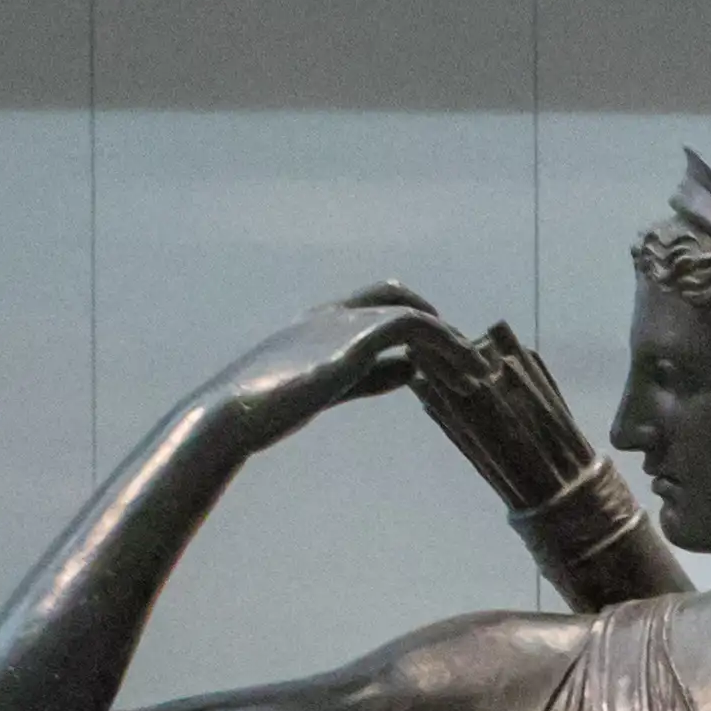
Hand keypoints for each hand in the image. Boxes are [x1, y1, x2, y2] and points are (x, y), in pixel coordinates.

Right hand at [205, 289, 450, 442]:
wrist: (234, 413)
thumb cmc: (265, 411)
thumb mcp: (328, 389)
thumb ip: (369, 376)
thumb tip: (410, 368)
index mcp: (317, 323)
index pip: (375, 310)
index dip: (412, 329)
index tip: (439, 361)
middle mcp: (331, 314)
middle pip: (395, 297)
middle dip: (434, 326)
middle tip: (465, 362)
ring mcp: (341, 322)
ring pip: (411, 313)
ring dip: (448, 343)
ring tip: (476, 376)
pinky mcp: (355, 338)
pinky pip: (415, 327)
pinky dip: (444, 346)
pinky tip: (459, 375)